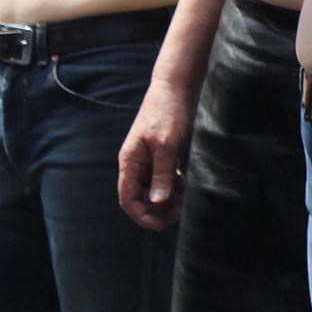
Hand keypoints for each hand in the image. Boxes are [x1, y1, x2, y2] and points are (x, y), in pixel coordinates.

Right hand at [117, 77, 193, 228]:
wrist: (176, 87)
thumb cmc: (167, 113)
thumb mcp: (166, 145)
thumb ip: (162, 174)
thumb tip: (157, 202)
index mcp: (130, 161)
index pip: (128, 198)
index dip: (142, 215)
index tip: (161, 224)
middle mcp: (136, 163)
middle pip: (140, 197)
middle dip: (157, 210)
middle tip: (177, 213)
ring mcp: (148, 159)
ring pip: (153, 190)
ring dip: (166, 201)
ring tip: (182, 204)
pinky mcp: (160, 155)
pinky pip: (162, 180)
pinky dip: (172, 187)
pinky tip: (184, 189)